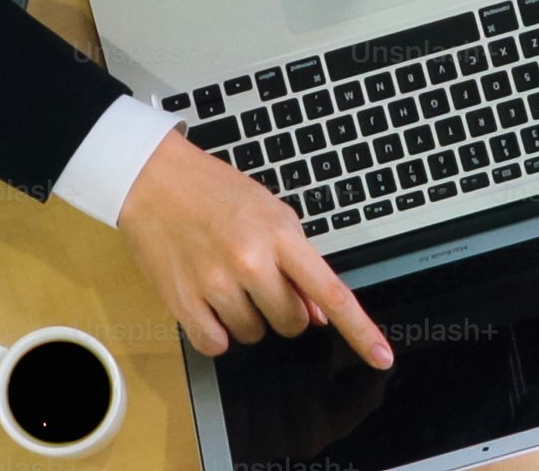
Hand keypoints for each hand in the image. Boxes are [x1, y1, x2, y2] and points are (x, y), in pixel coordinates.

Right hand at [120, 130, 390, 364]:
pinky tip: (210, 302)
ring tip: (229, 280)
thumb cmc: (219, 193)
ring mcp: (216, 285)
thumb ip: (301, 263)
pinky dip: (218, 332)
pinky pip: (217, 344)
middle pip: (292, 323)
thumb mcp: (274, 214)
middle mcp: (251, 263)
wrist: (157, 182)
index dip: (361, 330)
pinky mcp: (183, 303)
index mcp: (281, 237)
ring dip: (249, 317)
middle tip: (262, 280)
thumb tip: (321, 313)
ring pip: (254, 334)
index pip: (332, 293)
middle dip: (285, 309)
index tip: (382, 355)